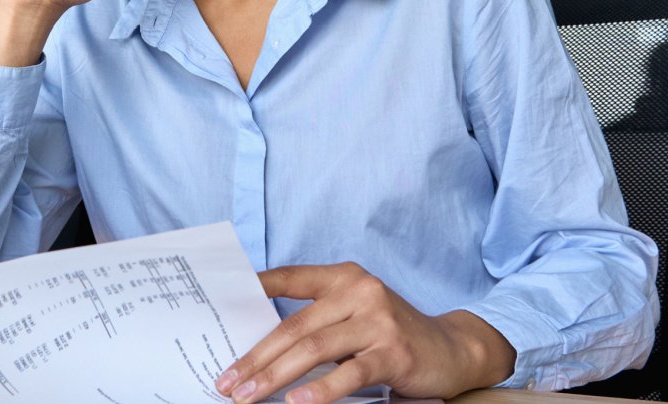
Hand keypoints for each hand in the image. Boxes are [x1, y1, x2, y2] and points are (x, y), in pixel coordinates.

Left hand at [214, 263, 515, 403]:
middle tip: (228, 381)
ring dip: (275, 376)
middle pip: (294, 326)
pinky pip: (349, 373)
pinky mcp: (393, 351)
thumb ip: (318, 319)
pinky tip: (296, 403)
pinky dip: (320, 391)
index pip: (288, 278)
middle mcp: (359, 291)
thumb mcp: (354, 315)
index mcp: (343, 276)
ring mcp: (378, 320)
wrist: (451, 350)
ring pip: (314, 348)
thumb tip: (260, 345)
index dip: (252, 289)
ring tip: (248, 395)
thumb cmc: (390, 336)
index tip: (216, 309)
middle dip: (256, 357)